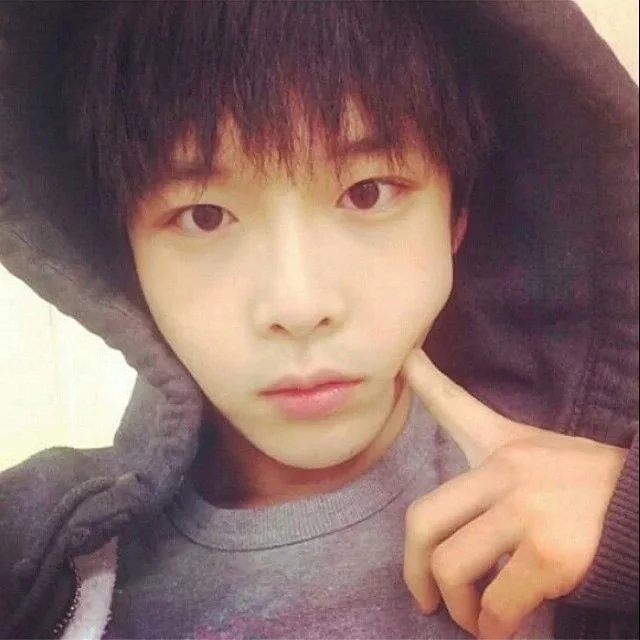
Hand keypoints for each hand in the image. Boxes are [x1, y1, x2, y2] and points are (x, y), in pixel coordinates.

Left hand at [401, 348, 625, 638]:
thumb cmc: (589, 488)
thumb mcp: (537, 454)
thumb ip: (492, 449)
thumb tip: (459, 436)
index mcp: (504, 446)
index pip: (456, 406)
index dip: (425, 379)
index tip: (405, 359)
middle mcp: (508, 472)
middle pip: (424, 519)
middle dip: (414, 568)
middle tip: (426, 598)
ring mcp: (528, 510)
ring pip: (452, 566)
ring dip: (458, 607)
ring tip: (474, 618)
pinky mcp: (552, 552)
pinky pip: (499, 601)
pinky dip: (494, 626)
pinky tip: (502, 629)